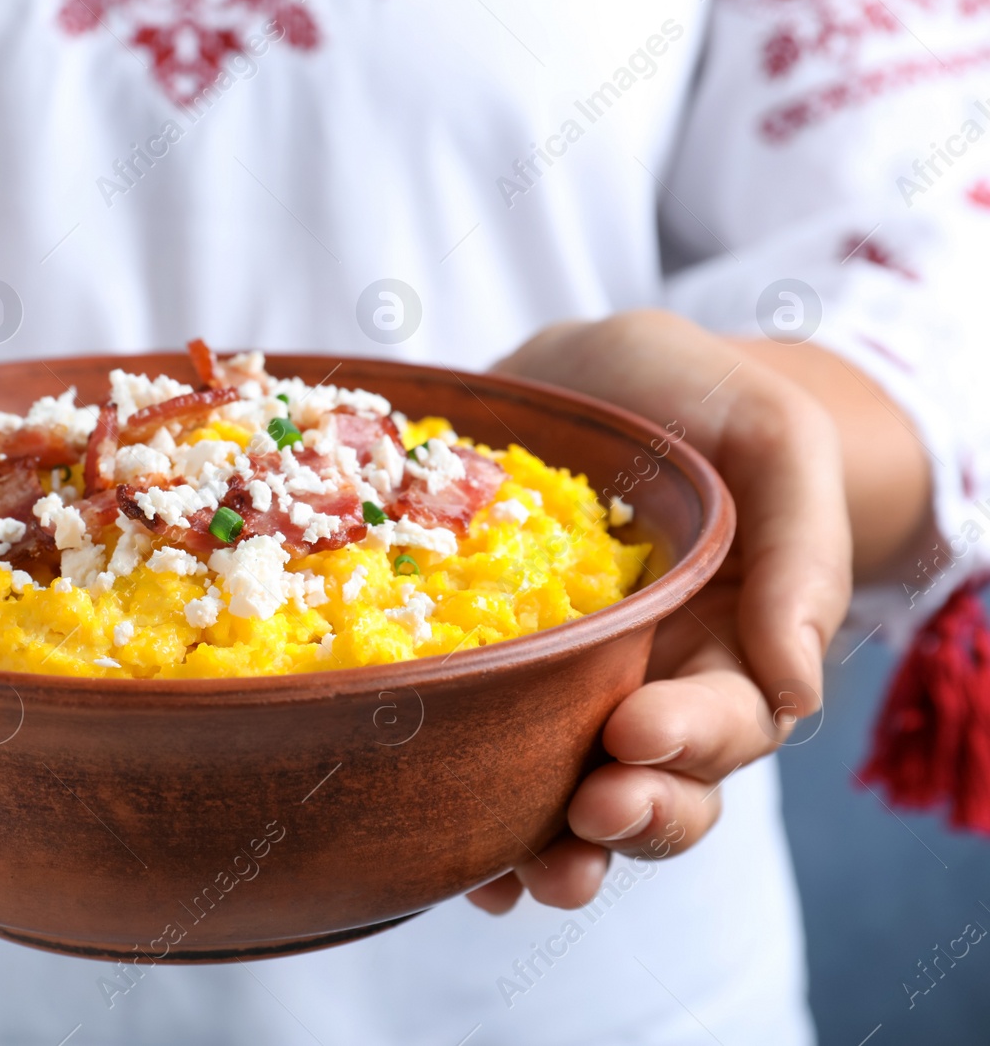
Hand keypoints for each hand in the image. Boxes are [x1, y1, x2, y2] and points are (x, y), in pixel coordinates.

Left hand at [472, 309, 853, 911]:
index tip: (636, 730)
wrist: (586, 374)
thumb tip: (799, 686)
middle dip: (633, 815)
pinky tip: (450, 859)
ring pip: (575, 803)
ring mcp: (570, 695)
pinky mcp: (494, 682)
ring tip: (525, 876)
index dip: (692, 741)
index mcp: (732, 646)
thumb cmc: (694, 402)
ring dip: (556, 851)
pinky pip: (488, 768)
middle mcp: (653, 687)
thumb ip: (801, 553)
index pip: (729, 721)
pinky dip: (474, 826)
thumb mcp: (772, 439)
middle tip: (590, 810)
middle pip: (661, 788)